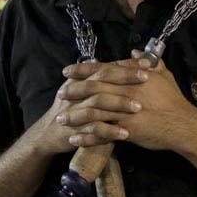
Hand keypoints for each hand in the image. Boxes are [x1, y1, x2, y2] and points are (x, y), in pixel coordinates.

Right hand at [31, 60, 147, 155]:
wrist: (50, 132)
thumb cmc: (73, 107)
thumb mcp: (84, 88)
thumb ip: (103, 77)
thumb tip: (124, 62)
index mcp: (81, 79)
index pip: (106, 66)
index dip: (126, 64)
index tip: (146, 63)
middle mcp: (77, 90)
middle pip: (102, 79)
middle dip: (125, 78)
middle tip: (146, 79)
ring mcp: (75, 109)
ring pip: (98, 102)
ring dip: (119, 104)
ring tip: (139, 108)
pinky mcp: (75, 129)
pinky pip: (94, 129)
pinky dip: (110, 131)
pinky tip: (125, 134)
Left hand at [59, 51, 196, 151]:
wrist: (183, 124)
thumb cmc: (173, 99)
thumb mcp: (163, 75)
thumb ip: (148, 62)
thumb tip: (136, 52)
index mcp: (131, 77)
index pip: (102, 70)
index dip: (82, 70)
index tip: (67, 71)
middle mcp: (125, 92)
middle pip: (92, 88)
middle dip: (73, 91)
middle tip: (58, 94)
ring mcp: (124, 111)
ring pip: (93, 111)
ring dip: (74, 116)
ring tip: (60, 119)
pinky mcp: (125, 130)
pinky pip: (101, 133)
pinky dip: (86, 137)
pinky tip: (74, 140)